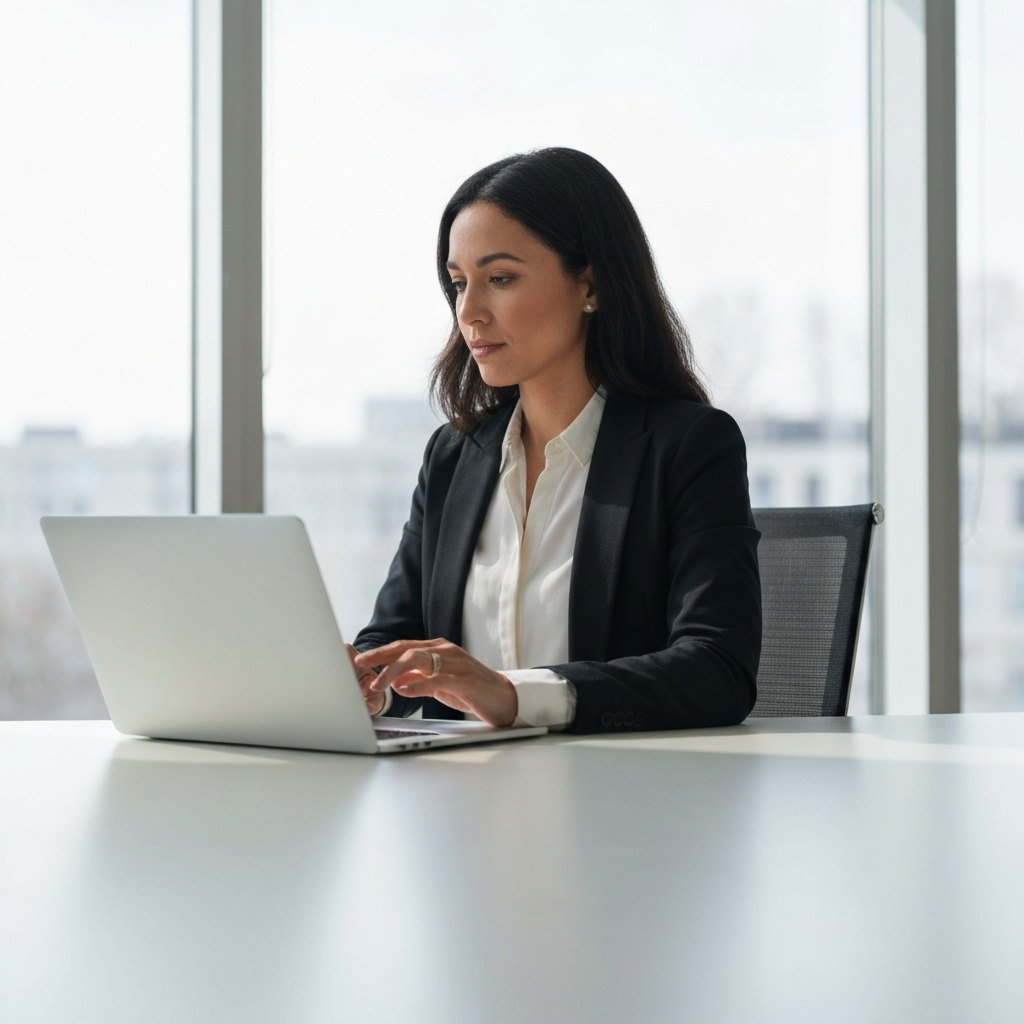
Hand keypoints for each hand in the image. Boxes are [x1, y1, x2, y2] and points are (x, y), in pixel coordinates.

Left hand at [354, 639, 518, 727]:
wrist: (505, 698)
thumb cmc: (472, 690)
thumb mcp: (440, 684)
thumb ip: (419, 679)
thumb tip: (396, 681)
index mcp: (439, 649)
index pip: (404, 646)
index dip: (381, 652)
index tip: (361, 660)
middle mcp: (446, 651)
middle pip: (407, 648)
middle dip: (381, 656)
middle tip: (361, 665)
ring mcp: (455, 663)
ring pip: (418, 659)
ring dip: (393, 671)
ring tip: (378, 684)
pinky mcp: (463, 680)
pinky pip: (435, 678)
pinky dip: (417, 684)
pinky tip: (403, 690)